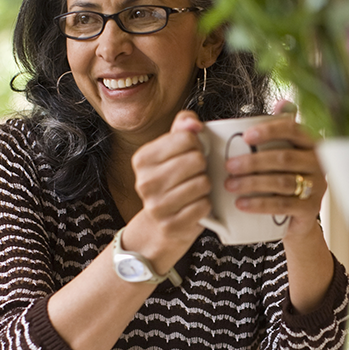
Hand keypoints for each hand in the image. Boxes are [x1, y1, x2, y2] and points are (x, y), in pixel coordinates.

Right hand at [125, 110, 210, 266]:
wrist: (162, 222)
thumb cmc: (173, 179)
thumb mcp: (173, 148)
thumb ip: (183, 125)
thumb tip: (194, 124)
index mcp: (142, 158)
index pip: (186, 137)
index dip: (197, 144)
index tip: (191, 153)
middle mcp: (145, 182)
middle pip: (196, 160)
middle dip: (203, 166)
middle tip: (195, 173)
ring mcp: (156, 206)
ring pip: (202, 183)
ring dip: (205, 186)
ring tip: (195, 189)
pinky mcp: (171, 225)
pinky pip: (204, 206)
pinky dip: (206, 205)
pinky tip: (195, 205)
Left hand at [222, 102, 326, 236]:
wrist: (299, 216)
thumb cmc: (288, 176)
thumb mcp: (288, 151)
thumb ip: (284, 128)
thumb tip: (282, 103)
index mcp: (312, 144)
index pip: (294, 130)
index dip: (270, 131)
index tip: (246, 136)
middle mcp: (319, 163)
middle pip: (284, 158)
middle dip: (253, 161)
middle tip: (229, 165)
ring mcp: (317, 187)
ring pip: (282, 182)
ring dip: (252, 183)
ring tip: (229, 185)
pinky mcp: (310, 209)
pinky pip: (282, 204)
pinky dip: (259, 204)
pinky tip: (241, 203)